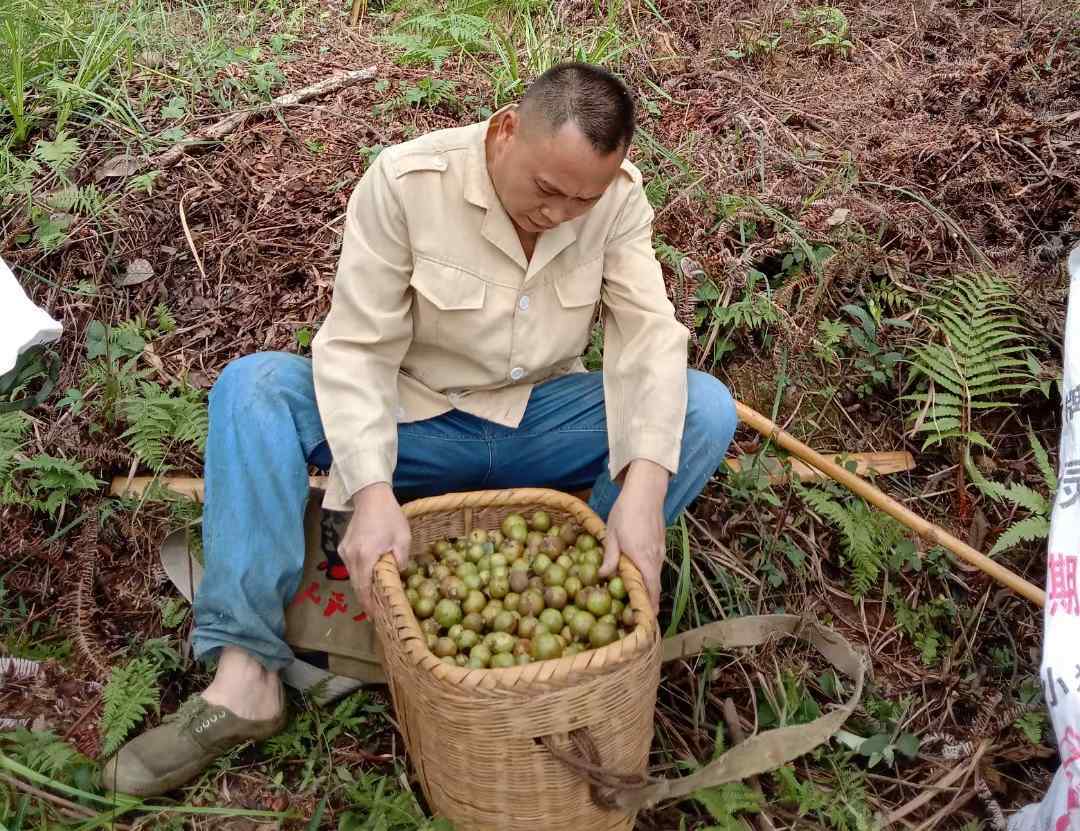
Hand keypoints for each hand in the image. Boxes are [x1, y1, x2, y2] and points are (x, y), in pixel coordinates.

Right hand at [339, 482, 410, 616]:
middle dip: (366, 600)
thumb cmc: (390, 516)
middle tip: (377, 613)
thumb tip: (398, 575)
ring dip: (363, 587)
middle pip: (356, 586)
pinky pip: (351, 567)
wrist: (370, 497)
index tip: (375, 617)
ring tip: (376, 597)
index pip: (364, 588)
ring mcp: (344, 552)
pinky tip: (370, 578)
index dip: (369, 605)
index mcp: (365, 556)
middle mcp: (350, 556)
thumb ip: (400, 560)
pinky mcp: (343, 547)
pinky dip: (360, 575)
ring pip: (353, 577)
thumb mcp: (403, 539)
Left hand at [600, 460, 668, 612]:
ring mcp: (660, 551)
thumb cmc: (626, 511)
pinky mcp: (661, 544)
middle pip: (655, 586)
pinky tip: (639, 577)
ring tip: (637, 601)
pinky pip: (656, 565)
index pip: (650, 590)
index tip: (644, 622)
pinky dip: (650, 576)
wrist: (646, 490)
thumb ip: (610, 557)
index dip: (648, 607)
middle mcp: (656, 558)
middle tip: (638, 616)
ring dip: (649, 589)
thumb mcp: (611, 535)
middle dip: (649, 602)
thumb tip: (602, 576)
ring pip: (656, 576)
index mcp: (643, 559)